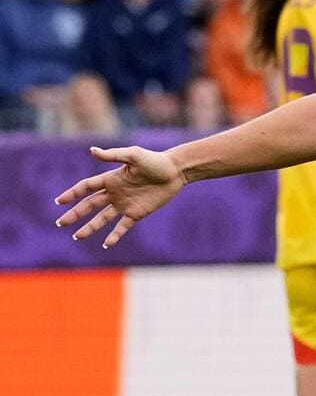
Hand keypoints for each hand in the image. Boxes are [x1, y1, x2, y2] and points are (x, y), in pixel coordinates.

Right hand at [55, 146, 185, 247]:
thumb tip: (92, 151)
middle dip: (75, 214)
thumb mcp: (134, 155)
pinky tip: (106, 244)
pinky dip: (114, 235)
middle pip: (89, 205)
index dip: (72, 193)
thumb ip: (113, 155)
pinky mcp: (137, 213)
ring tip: (76, 237)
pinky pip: (122, 226)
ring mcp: (125, 204)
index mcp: (111, 179)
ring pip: (102, 218)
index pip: (86, 187)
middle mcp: (115, 193)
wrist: (176, 172)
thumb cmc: (155, 161)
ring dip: (89, 227)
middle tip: (60, 223)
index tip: (59, 201)